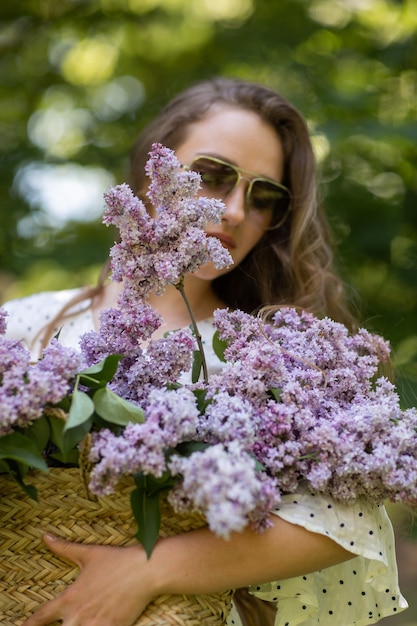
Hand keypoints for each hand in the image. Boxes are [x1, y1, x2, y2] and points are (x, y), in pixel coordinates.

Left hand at [21, 533, 154, 625]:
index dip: (29, 624)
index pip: (41, 616)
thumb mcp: (89, 553)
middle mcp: (78, 615)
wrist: (146, 570)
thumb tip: (45, 536)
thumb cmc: (117, 560)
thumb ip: (64, 548)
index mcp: (70, 598)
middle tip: (65, 622)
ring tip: (82, 624)